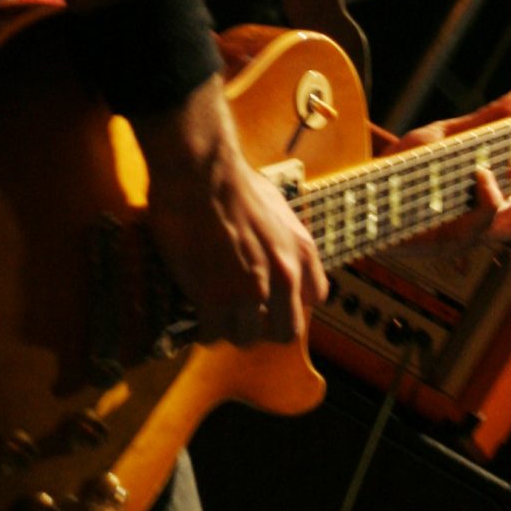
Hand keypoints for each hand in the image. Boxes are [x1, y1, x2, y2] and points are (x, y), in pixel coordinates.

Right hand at [139, 76, 329, 346]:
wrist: (201, 173)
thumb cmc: (233, 180)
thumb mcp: (277, 206)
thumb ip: (284, 237)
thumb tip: (272, 248)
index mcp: (303, 252)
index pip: (314, 298)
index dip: (290, 300)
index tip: (271, 296)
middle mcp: (284, 277)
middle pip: (285, 331)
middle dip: (264, 327)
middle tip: (242, 314)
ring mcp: (250, 291)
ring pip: (246, 338)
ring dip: (229, 329)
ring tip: (214, 314)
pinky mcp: (215, 298)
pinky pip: (213, 335)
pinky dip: (204, 329)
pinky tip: (196, 314)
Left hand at [384, 93, 510, 243]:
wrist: (359, 190)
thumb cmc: (402, 169)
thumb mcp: (447, 137)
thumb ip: (485, 122)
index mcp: (501, 198)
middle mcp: (494, 220)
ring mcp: (475, 233)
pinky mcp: (451, 240)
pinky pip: (486, 224)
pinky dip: (491, 195)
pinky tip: (482, 173)